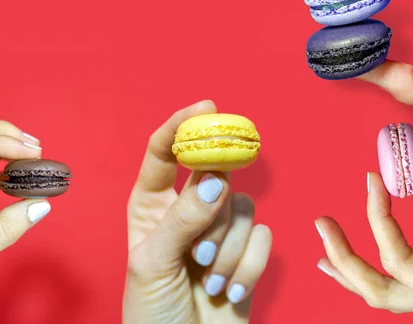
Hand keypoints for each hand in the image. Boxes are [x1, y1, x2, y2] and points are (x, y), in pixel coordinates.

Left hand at [123, 100, 271, 323]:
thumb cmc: (152, 312)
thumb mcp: (154, 262)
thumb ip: (183, 218)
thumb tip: (215, 177)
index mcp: (151, 204)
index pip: (164, 152)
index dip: (183, 126)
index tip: (208, 109)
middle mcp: (186, 209)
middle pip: (213, 174)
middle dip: (211, 212)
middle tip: (203, 242)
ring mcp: (218, 229)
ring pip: (239, 206)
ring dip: (226, 248)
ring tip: (207, 277)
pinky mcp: (245, 252)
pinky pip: (260, 237)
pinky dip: (246, 266)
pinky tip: (228, 291)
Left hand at [315, 161, 412, 321]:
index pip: (398, 260)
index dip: (378, 216)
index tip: (371, 179)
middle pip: (378, 291)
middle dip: (344, 256)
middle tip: (321, 222)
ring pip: (387, 298)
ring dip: (351, 274)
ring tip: (323, 257)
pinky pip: (402, 295)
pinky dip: (374, 279)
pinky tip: (359, 270)